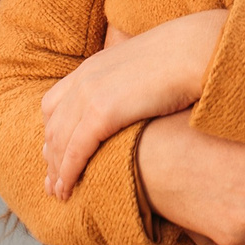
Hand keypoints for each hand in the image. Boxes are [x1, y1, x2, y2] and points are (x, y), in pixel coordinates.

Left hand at [42, 9, 226, 199]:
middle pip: (53, 126)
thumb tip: (140, 95)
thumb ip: (129, 80)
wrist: (195, 49)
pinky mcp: (102, 113)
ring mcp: (90, 95)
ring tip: (60, 194)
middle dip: (49, 157)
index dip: (52, 132)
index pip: (54, 104)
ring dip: (56, 171)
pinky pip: (75, 150)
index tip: (55, 155)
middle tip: (51, 185)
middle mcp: (84, 79)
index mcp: (92, 66)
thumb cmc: (183, 57)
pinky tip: (67, 188)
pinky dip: (67, 172)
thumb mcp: (144, 65)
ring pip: (59, 142)